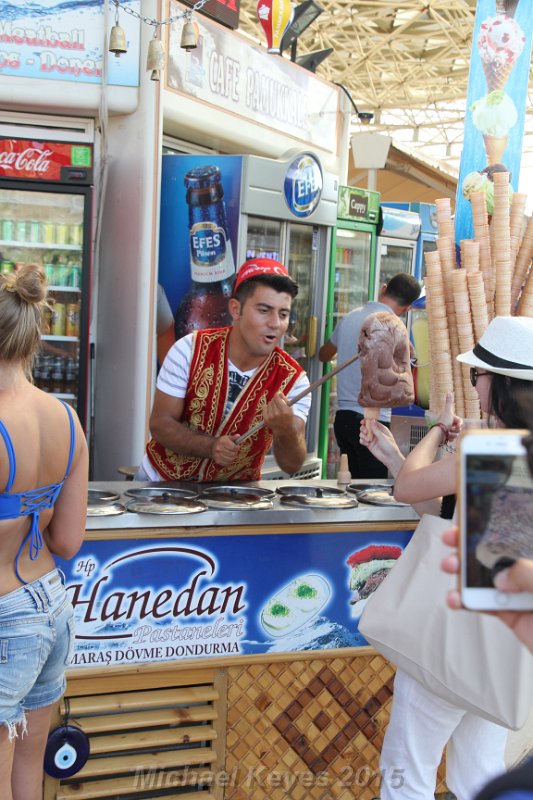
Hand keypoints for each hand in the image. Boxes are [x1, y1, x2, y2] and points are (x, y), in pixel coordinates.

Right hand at [211, 434, 239, 465]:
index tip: (237, 446)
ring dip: (233, 457)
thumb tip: (238, 436)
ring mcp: (218, 456)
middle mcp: (219, 449)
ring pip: (231, 459)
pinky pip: (227, 463)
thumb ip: (233, 437)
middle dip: (235, 452)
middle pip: (233, 454)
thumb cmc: (221, 442)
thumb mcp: (226, 437)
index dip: (237, 447)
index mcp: (222, 442)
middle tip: (234, 451)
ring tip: (232, 454)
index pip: (234, 447)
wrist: (211, 447)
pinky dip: (230, 461)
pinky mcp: (218, 461)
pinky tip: (229, 458)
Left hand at [262, 392, 293, 433]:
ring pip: (269, 404)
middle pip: (273, 401)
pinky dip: (267, 409)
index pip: (277, 398)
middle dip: (275, 401)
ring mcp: (271, 417)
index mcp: (284, 411)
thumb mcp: (290, 408)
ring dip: (272, 405)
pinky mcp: (266, 420)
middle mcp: (277, 414)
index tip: (278, 394)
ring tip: (276, 410)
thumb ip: (285, 399)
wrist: (284, 429)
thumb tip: (278, 393)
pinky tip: (271, 412)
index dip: (277, 395)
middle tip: (278, 404)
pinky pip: (264, 408)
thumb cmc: (288, 417)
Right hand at [360, 419, 403, 475]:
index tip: (362, 422)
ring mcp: (372, 439)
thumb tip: (372, 420)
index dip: (367, 421)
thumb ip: (376, 429)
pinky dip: (362, 441)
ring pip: (363, 434)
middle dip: (364, 429)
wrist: (390, 458)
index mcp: (381, 429)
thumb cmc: (390, 446)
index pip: (372, 422)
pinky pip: (362, 440)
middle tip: (366, 432)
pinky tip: (366, 443)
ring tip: (367, 439)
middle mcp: (376, 433)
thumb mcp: (383, 437)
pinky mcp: (369, 444)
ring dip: (363, 435)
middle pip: (366, 427)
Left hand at [436, 392, 462, 440]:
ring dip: (453, 434)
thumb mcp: (448, 411)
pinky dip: (451, 439)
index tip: (457, 425)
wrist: (439, 434)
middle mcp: (449, 424)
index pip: (460, 422)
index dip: (460, 424)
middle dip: (456, 430)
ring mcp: (448, 431)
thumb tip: (448, 392)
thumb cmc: (443, 422)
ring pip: (456, 434)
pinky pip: (453, 439)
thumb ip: (449, 402)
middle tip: (451, 429)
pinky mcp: (447, 437)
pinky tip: (447, 437)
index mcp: (449, 418)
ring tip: (447, 433)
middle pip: (459, 428)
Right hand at [441, 526, 532, 652]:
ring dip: (465, 571)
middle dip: (476, 543)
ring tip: (450, 566)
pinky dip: (468, 601)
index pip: (524, 530)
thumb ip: (527, 574)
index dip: (503, 519)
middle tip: (454, 537)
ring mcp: (526, 594)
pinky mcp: (516, 616)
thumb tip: (500, 576)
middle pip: (503, 549)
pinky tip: (456, 598)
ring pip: (491, 576)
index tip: (478, 514)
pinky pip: (487, 604)